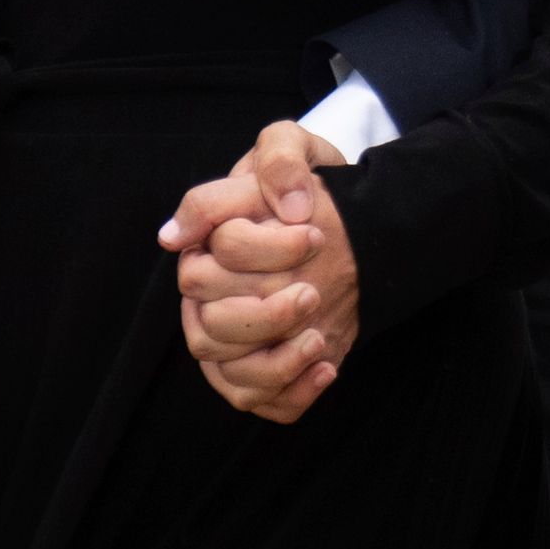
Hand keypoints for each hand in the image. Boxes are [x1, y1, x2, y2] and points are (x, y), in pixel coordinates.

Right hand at [161, 121, 360, 424]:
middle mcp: (209, 300)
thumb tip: (280, 206)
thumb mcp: (296, 148)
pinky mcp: (262, 368)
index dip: (259, 252)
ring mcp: (234, 339)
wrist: (345, 226)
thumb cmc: (308, 186)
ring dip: (276, 365)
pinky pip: (263, 400)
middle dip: (265, 316)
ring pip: (232, 374)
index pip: (203, 266)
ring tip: (319, 338)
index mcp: (206, 249)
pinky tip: (328, 367)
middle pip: (210, 330)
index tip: (313, 234)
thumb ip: (280, 157)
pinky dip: (293, 394)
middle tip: (314, 292)